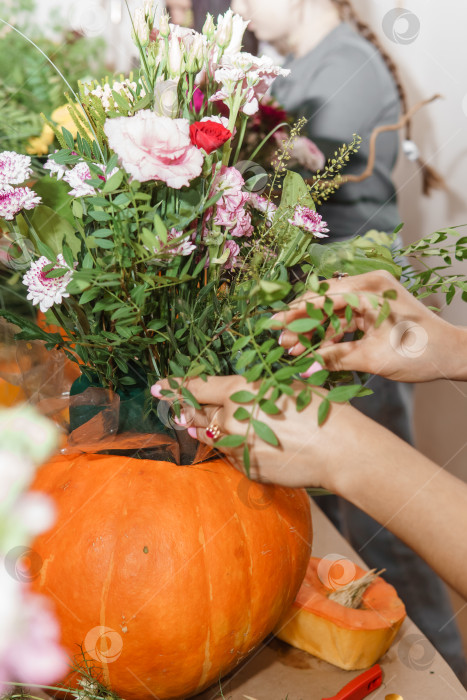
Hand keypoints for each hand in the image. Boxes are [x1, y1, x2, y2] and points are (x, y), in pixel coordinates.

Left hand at [155, 375, 370, 491]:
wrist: (338, 448)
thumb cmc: (316, 408)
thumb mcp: (282, 385)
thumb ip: (250, 390)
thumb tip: (229, 394)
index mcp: (241, 390)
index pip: (197, 387)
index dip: (175, 386)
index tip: (159, 387)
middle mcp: (231, 418)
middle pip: (196, 413)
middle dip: (184, 410)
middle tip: (175, 407)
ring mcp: (236, 446)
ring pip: (211, 436)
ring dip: (207, 430)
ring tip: (216, 424)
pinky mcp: (245, 468)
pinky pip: (229, 455)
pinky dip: (231, 447)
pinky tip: (247, 442)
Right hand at [275, 270, 466, 382]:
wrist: (450, 354)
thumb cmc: (419, 353)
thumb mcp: (373, 358)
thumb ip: (335, 358)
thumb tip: (304, 367)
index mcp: (370, 290)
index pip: (323, 298)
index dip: (295, 313)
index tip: (274, 325)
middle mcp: (369, 286)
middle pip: (323, 301)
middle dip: (301, 323)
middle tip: (283, 343)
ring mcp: (372, 296)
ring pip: (331, 310)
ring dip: (314, 330)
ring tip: (295, 350)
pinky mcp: (373, 307)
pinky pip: (343, 317)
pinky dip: (330, 332)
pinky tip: (315, 349)